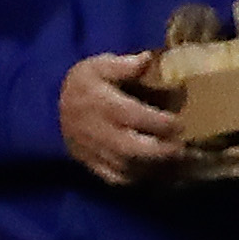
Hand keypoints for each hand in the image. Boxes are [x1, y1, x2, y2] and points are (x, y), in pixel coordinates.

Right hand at [58, 51, 182, 183]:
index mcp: (105, 105)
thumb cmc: (83, 86)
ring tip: (181, 162)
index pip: (137, 117)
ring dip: (158, 168)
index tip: (181, 123)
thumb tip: (147, 59)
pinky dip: (142, 179)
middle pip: (136, 150)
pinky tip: (159, 172)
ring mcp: (98, 153)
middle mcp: (102, 132)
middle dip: (165, 151)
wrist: (52, 110)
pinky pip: (120, 180)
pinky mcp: (96, 167)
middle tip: (186, 148)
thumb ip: (123, 65)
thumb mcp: (97, 67)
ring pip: (131, 168)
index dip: (163, 123)